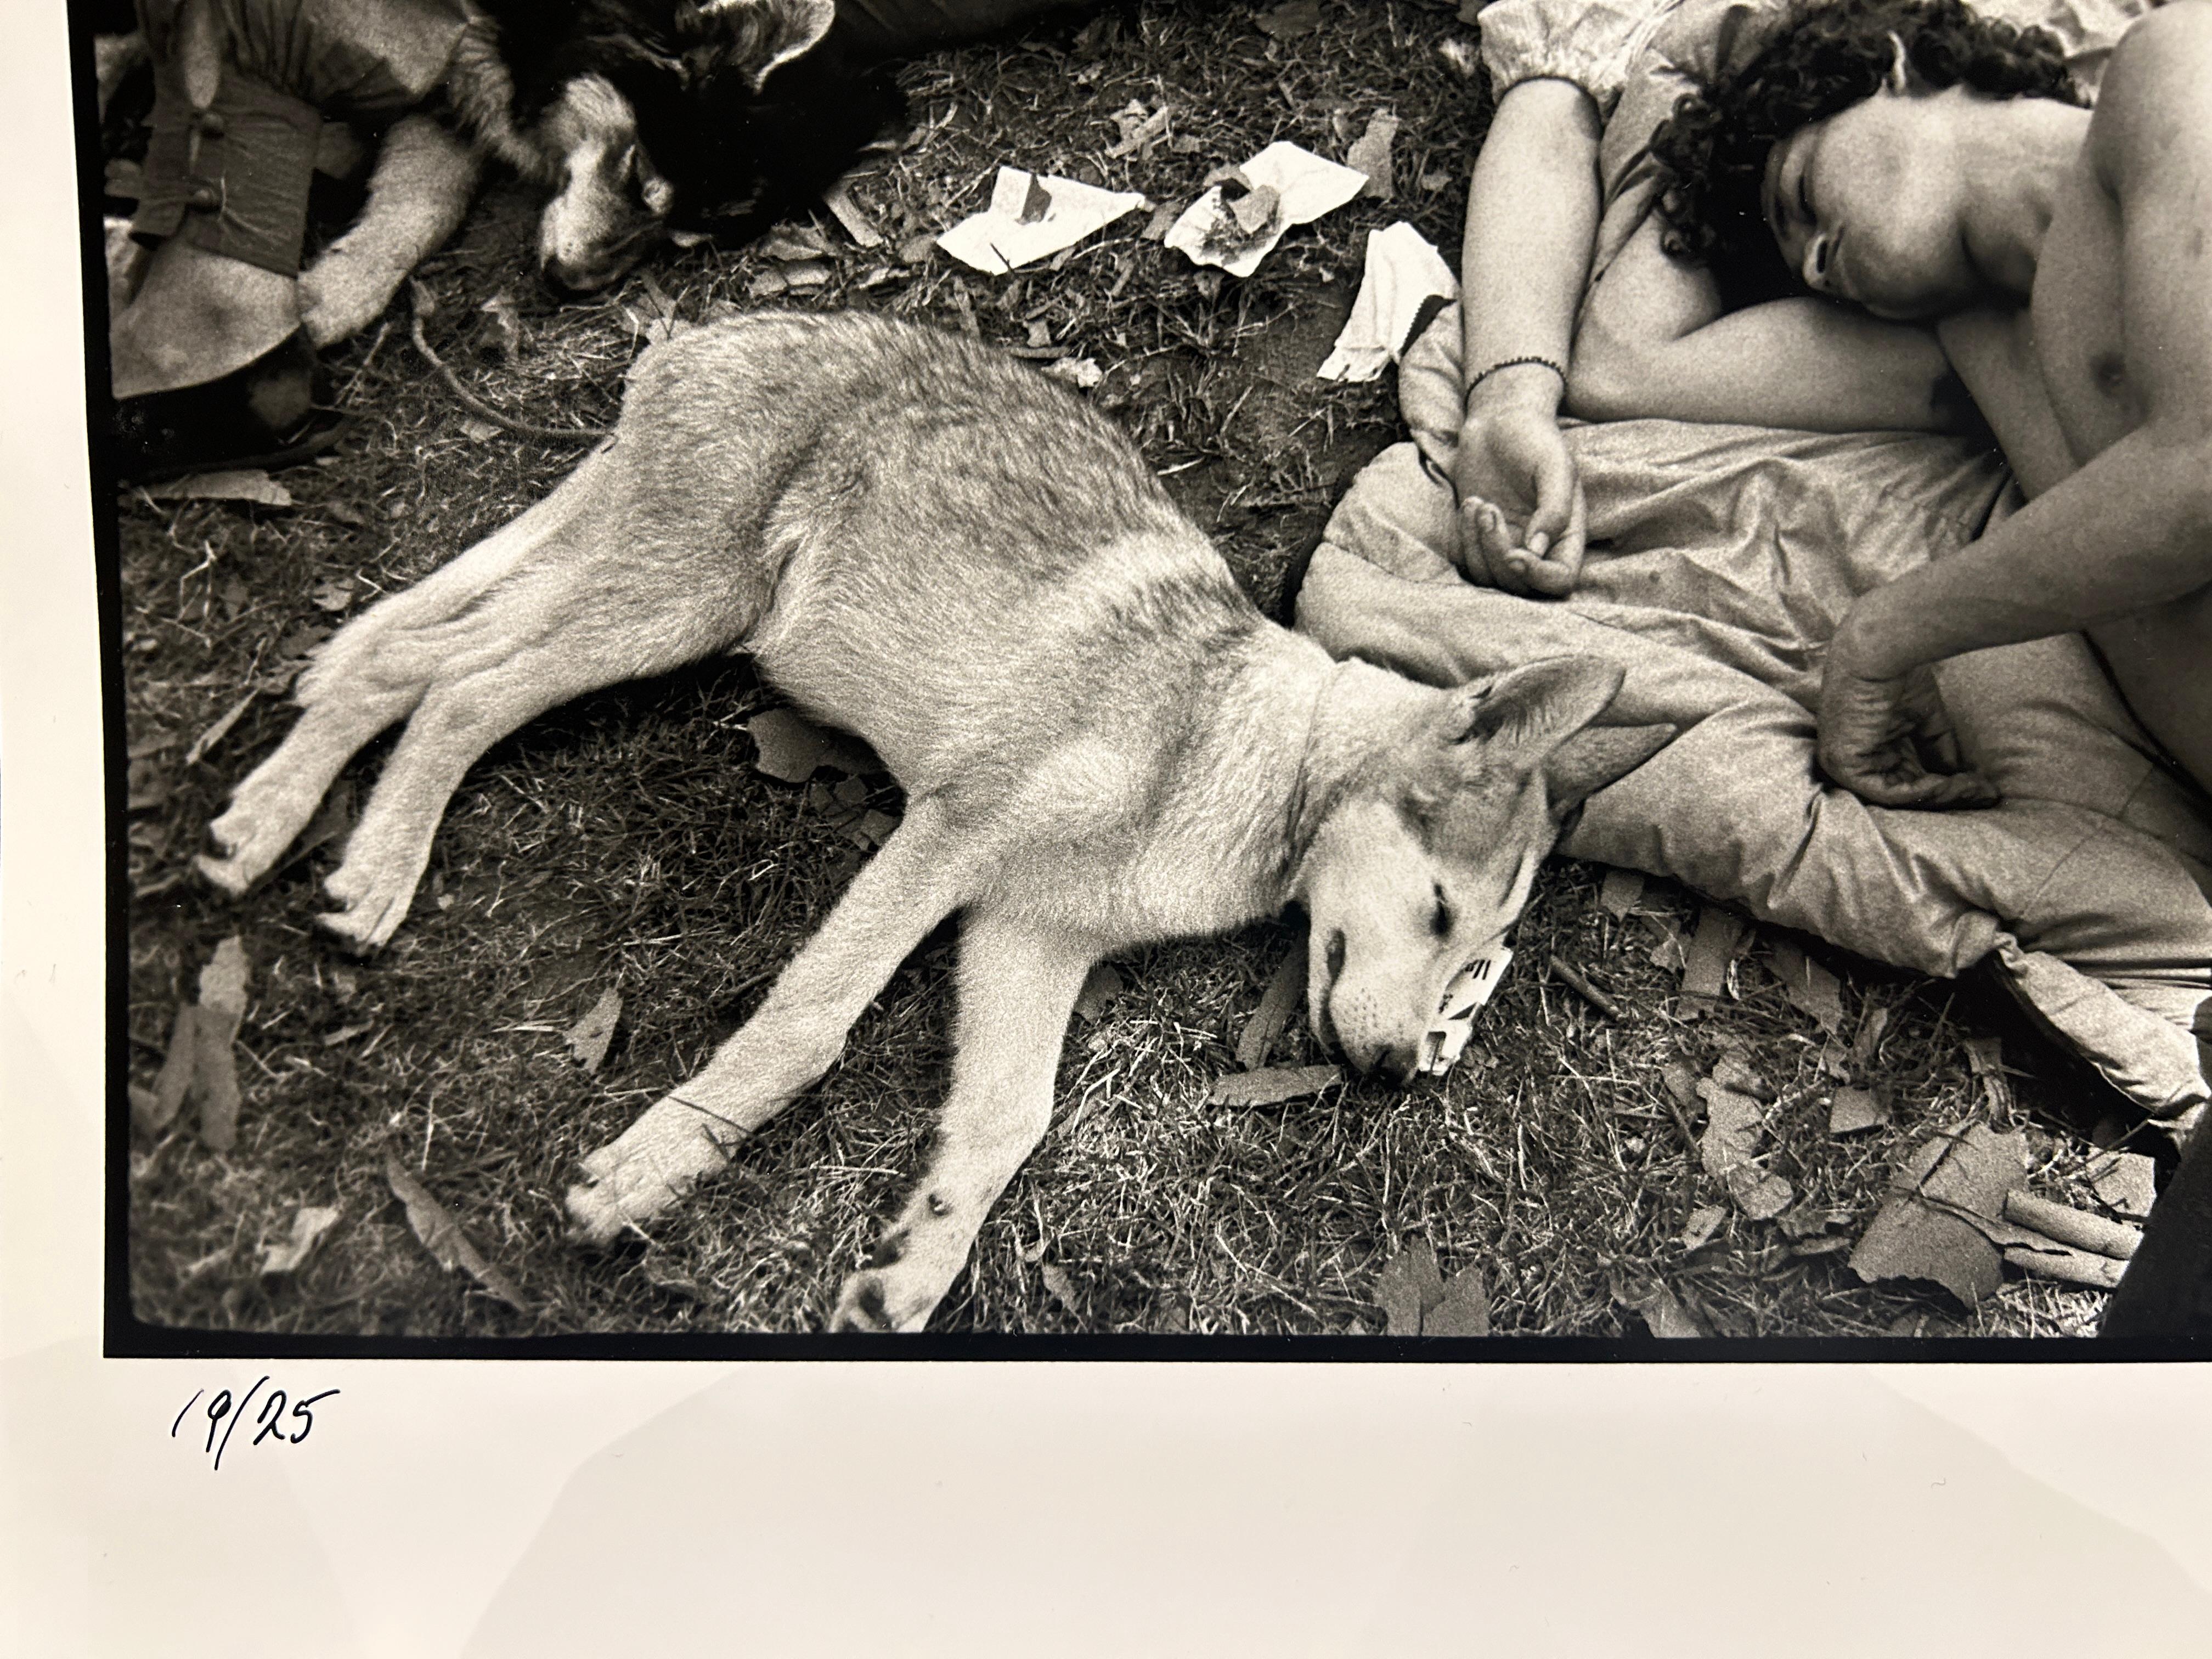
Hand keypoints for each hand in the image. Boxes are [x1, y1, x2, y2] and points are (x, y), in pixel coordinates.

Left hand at [1451, 400, 1586, 596]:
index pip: (1560, 580)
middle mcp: (1539, 548)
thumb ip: (1554, 508)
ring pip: (1491, 578)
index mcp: (1567, 535)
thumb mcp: (1554, 466)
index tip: (1514, 554)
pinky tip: (1470, 504)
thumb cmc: (1534, 438)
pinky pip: (1469, 562)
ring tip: (1478, 504)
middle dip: (1498, 554)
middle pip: (1520, 585)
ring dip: (1478, 545)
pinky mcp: (1481, 540)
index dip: (1538, 577)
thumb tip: (1538, 550)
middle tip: (1489, 510)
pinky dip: (1464, 538)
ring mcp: (1508, 546)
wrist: (1500, 421)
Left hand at [1816, 616, 1997, 809]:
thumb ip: (1936, 749)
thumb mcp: (1923, 718)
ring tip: (1976, 789)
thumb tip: (1962, 778)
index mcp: (1867, 747)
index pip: (1906, 781)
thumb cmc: (1898, 674)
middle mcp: (1853, 759)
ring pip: (1899, 797)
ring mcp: (1843, 764)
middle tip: (1986, 796)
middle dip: (1949, 797)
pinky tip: (1951, 784)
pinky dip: (1922, 792)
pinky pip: (1886, 792)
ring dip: (1942, 795)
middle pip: (1905, 793)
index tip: (1983, 790)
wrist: (1881, 650)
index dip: (1946, 788)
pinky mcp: (1843, 764)